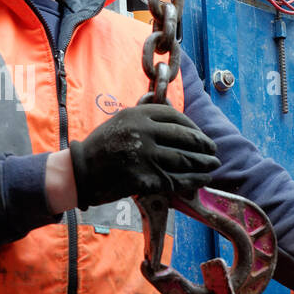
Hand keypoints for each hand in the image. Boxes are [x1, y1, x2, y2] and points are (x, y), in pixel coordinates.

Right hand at [68, 105, 219, 209]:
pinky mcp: (145, 177)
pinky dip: (194, 180)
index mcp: (138, 114)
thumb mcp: (122, 121)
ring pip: (184, 159)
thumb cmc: (103, 146)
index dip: (193, 127)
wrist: (80, 171)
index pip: (175, 117)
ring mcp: (144, 155)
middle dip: (204, 146)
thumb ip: (147, 116)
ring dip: (203, 164)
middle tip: (213, 151)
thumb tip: (176, 113)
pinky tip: (203, 180)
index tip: (201, 135)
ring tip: (213, 165)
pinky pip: (176, 179)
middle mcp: (143, 132)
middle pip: (185, 138)